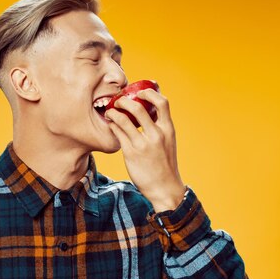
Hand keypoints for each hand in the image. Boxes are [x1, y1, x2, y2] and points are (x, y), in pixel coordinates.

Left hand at [105, 88, 185, 211]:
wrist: (164, 188)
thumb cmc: (164, 164)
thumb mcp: (168, 143)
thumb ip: (160, 128)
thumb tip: (150, 112)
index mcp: (168, 130)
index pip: (162, 102)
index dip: (150, 92)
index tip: (141, 91)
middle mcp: (157, 135)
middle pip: (139, 107)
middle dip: (125, 100)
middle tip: (119, 100)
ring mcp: (143, 144)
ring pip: (124, 119)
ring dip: (114, 111)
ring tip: (110, 111)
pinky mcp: (131, 153)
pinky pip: (118, 133)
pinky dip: (112, 125)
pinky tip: (110, 124)